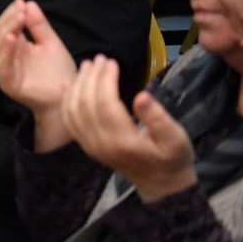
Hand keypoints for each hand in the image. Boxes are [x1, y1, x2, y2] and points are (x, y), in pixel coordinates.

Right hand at [0, 0, 76, 150]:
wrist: (69, 97)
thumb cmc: (60, 72)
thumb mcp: (51, 43)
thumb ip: (39, 26)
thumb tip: (28, 3)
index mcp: (16, 48)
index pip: (6, 27)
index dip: (11, 14)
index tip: (20, 2)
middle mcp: (8, 58)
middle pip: (0, 35)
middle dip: (9, 20)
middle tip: (19, 9)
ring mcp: (6, 71)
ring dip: (7, 31)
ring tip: (17, 19)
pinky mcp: (9, 83)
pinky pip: (3, 65)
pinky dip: (6, 51)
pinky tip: (13, 38)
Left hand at [62, 55, 196, 201]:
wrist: (160, 183)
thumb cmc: (172, 157)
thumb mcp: (176, 138)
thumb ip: (158, 118)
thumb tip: (142, 95)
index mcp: (123, 141)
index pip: (105, 103)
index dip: (105, 80)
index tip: (112, 61)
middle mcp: (100, 144)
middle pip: (86, 104)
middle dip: (91, 77)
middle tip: (99, 58)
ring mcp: (90, 146)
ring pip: (73, 110)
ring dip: (78, 84)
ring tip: (88, 65)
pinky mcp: (86, 145)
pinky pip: (69, 120)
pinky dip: (66, 99)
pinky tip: (70, 83)